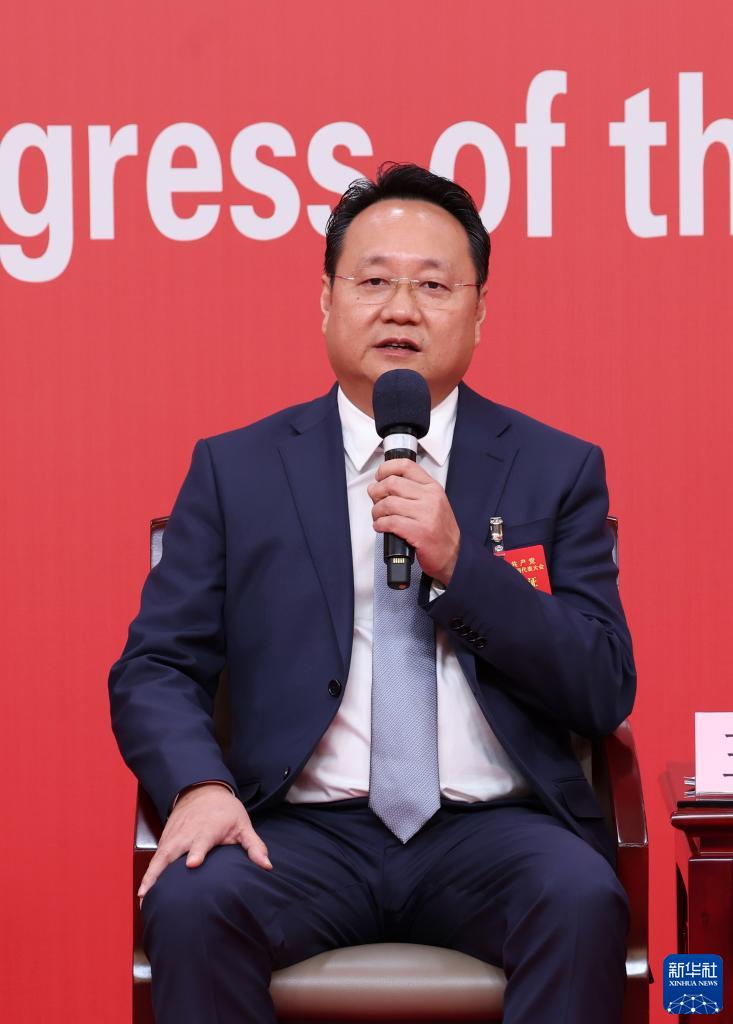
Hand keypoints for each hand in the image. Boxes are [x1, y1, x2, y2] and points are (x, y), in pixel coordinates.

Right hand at [137, 783, 271, 905]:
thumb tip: (267, 866)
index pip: (202, 840)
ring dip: (150, 876)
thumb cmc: (226, 811)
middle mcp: (187, 832)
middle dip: (161, 870)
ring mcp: (174, 836)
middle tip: (152, 892)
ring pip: (159, 856)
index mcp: (208, 828)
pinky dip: (148, 873)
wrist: (203, 790)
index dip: (197, 851)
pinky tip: (144, 892)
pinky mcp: (165, 839)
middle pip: (172, 851)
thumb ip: (254, 846)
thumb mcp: (243, 825)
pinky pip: (155, 858)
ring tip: (143, 898)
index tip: (192, 863)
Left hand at [368, 459, 459, 585]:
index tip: (380, 476)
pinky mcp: (419, 532)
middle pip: (392, 483)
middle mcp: (430, 498)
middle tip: (375, 499)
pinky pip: (390, 522)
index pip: (406, 466)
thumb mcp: (433, 503)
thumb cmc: (440, 531)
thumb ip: (413, 491)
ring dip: (376, 511)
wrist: (452, 555)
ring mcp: (426, 515)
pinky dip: (380, 524)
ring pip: (388, 503)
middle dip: (376, 492)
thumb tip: (385, 483)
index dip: (386, 469)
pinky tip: (381, 526)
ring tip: (378, 516)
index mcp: (432, 488)